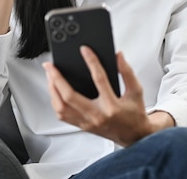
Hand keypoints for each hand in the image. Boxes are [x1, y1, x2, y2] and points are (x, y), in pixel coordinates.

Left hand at [42, 47, 173, 146]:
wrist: (134, 136)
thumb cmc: (135, 114)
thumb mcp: (136, 91)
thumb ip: (127, 72)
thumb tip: (118, 56)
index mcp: (112, 106)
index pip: (99, 79)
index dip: (91, 61)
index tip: (85, 50)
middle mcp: (97, 115)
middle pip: (70, 96)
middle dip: (57, 79)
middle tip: (51, 66)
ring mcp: (87, 122)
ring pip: (62, 108)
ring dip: (53, 91)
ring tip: (50, 77)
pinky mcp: (82, 126)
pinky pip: (63, 115)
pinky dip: (56, 102)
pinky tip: (55, 92)